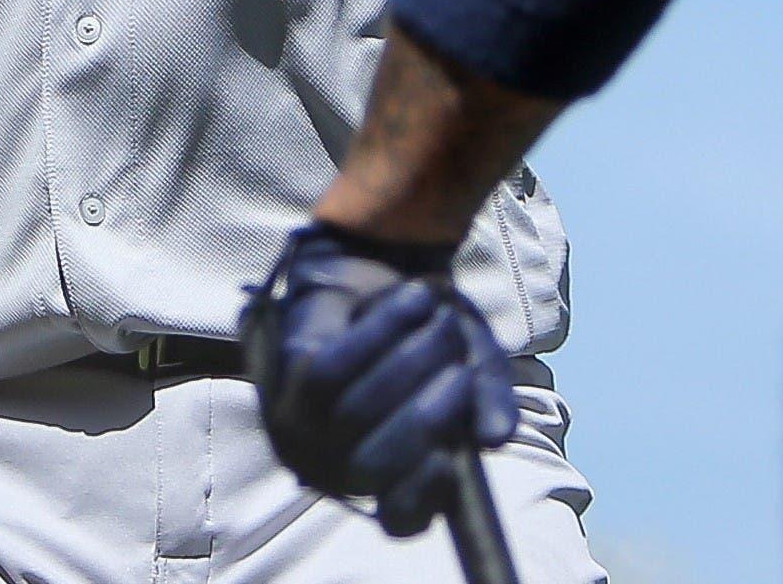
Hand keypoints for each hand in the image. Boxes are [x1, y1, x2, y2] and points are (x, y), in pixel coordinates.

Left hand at [242, 221, 514, 535]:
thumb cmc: (429, 332)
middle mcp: (338, 465)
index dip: (425, 494)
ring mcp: (304, 426)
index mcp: (386, 479)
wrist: (380, 264)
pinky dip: (381, 329)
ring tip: (440, 318)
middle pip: (377, 461)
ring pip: (357, 412)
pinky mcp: (285, 375)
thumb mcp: (474, 362)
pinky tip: (413, 298)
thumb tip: (497, 437)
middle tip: (461, 360)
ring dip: (412, 359)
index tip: (450, 457)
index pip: (401, 518)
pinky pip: (332, 368)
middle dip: (431, 409)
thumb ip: (489, 398)